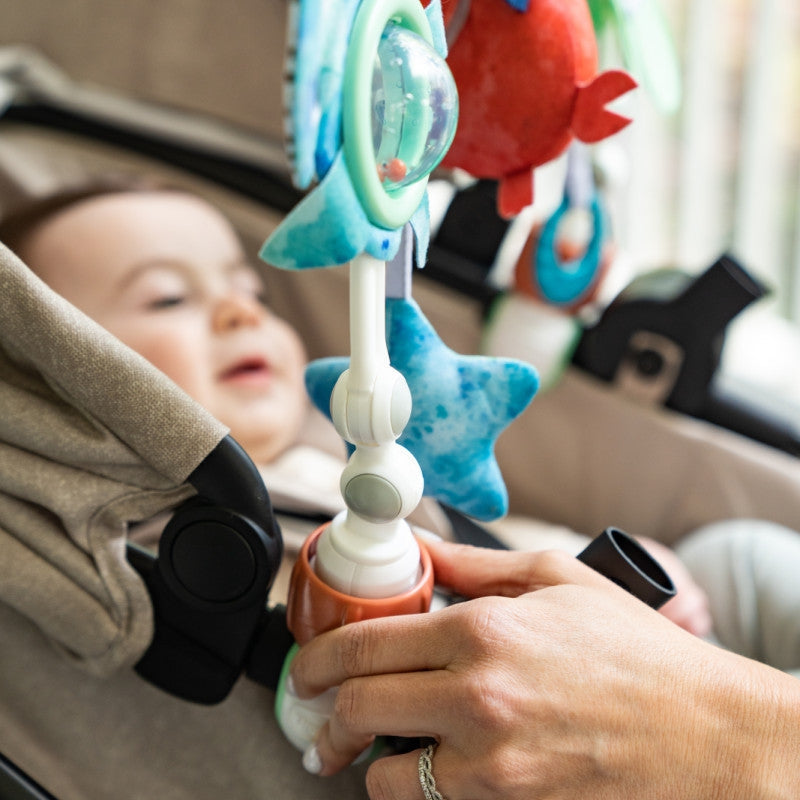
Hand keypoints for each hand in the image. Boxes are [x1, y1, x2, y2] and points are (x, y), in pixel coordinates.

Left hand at [291, 540, 799, 799]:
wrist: (704, 733)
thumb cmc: (635, 653)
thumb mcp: (555, 579)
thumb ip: (473, 564)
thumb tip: (419, 548)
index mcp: (485, 628)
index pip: (369, 642)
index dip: (320, 657)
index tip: (307, 666)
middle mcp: (479, 693)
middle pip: (359, 706)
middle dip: (324, 711)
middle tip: (318, 713)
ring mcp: (491, 759)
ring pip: (383, 771)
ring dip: (365, 757)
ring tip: (367, 745)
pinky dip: (411, 786)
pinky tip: (421, 765)